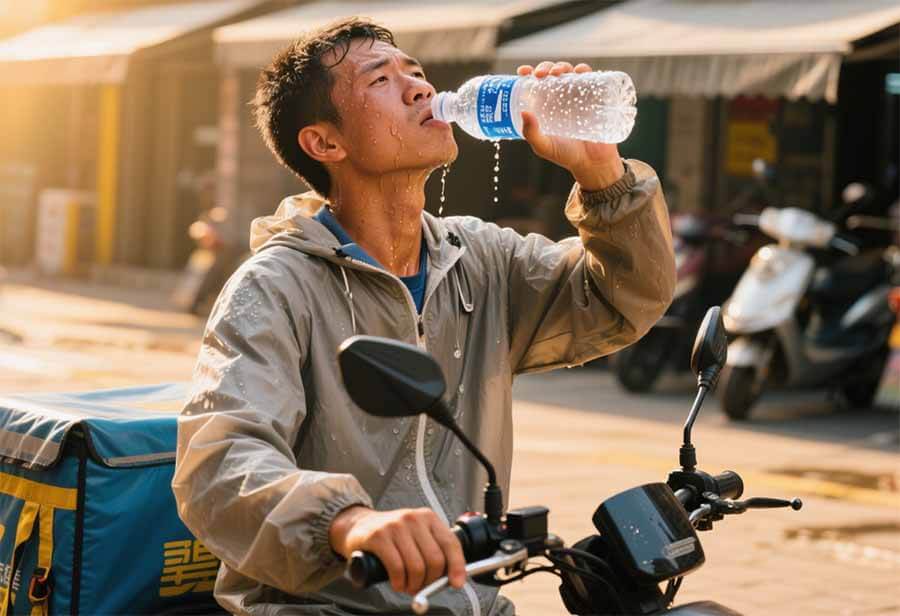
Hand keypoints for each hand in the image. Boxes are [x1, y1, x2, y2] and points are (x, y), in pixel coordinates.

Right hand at [329, 506, 465, 593]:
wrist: (359, 526)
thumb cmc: (392, 537)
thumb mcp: (417, 536)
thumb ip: (434, 551)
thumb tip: (452, 578)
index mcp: (428, 517)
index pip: (450, 543)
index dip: (457, 566)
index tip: (457, 582)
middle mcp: (414, 518)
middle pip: (435, 559)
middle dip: (430, 581)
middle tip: (422, 587)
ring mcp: (395, 526)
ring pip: (417, 567)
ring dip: (413, 584)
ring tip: (407, 585)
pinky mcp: (379, 537)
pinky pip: (397, 568)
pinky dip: (399, 582)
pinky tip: (397, 582)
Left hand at [516, 61, 624, 190]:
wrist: (592, 163)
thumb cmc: (566, 155)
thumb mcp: (544, 147)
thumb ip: (531, 133)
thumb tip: (524, 111)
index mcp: (546, 105)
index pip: (536, 84)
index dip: (528, 73)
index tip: (523, 72)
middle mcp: (561, 97)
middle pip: (552, 73)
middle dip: (545, 67)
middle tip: (540, 74)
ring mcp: (579, 96)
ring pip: (570, 72)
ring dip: (563, 65)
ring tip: (558, 72)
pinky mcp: (595, 97)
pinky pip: (591, 78)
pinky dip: (585, 70)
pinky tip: (580, 71)